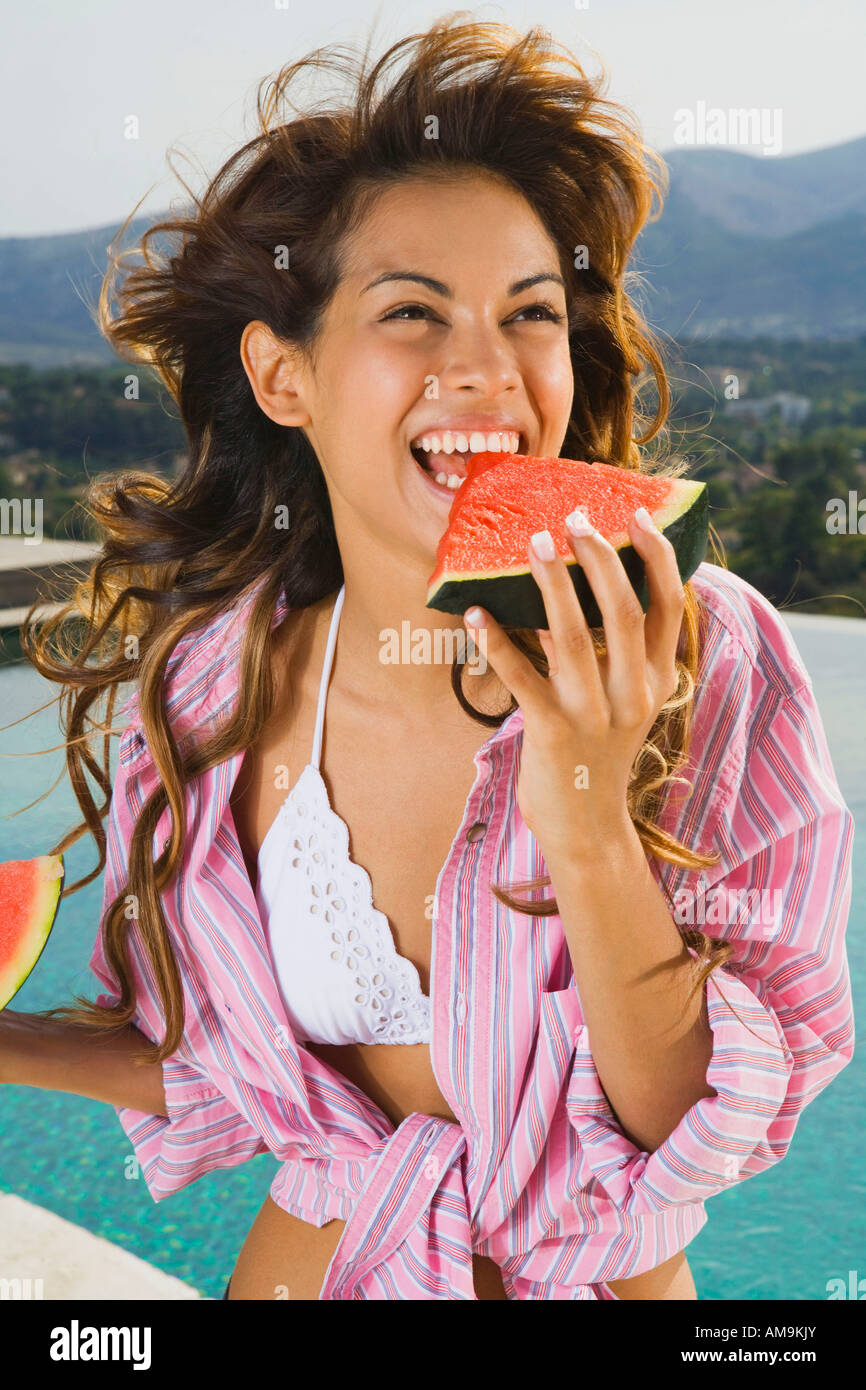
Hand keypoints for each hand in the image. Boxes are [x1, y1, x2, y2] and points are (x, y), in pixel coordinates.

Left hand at [462, 506, 685, 862]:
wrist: (588, 831)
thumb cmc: (597, 757)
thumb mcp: (622, 705)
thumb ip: (614, 656)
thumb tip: (580, 591)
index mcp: (654, 681)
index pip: (668, 607)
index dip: (659, 556)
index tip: (637, 515)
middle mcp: (632, 695)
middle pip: (622, 610)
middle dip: (599, 557)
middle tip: (572, 517)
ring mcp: (594, 716)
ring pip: (573, 637)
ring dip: (551, 584)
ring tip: (534, 542)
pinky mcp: (553, 735)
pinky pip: (522, 679)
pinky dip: (497, 644)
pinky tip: (475, 614)